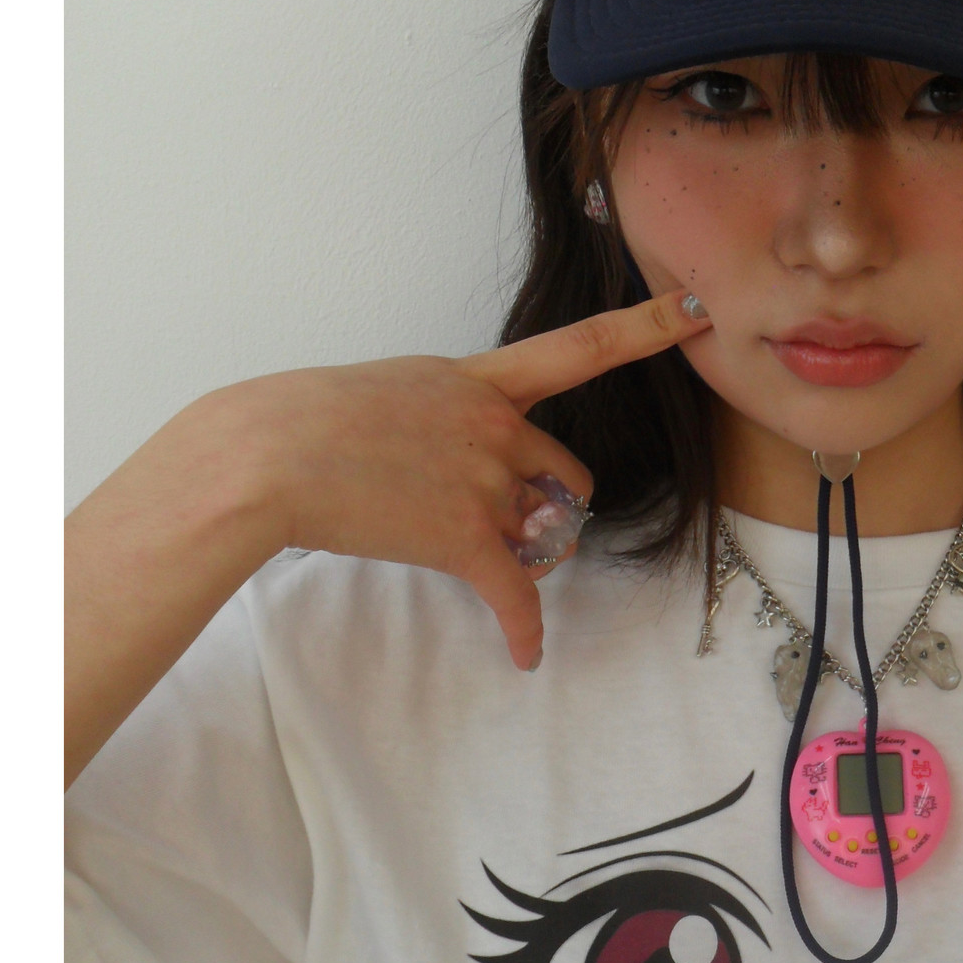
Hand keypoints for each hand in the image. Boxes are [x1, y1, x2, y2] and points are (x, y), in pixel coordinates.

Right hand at [232, 292, 712, 668]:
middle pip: (568, 476)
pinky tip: (525, 654)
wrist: (263, 455)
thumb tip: (454, 456)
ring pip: (543, 536)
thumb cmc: (302, 420)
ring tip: (481, 566)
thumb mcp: (387, 391)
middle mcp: (496, 425)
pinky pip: (517, 594)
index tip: (699, 308)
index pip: (583, 346)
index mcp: (478, 379)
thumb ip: (440, 415)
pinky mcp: (465, 536)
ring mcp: (485, 480)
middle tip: (510, 529)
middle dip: (550, 510)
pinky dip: (523, 629)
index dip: (649, 327)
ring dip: (524, 559)